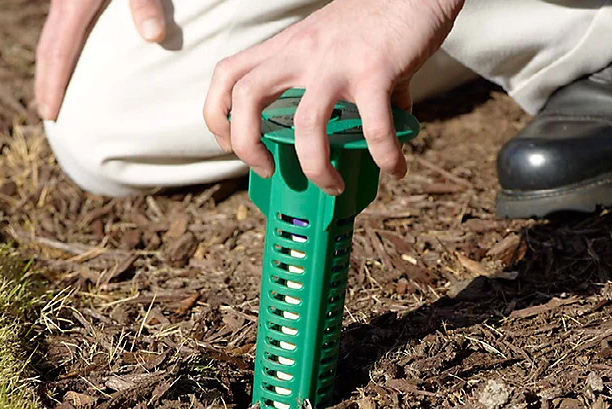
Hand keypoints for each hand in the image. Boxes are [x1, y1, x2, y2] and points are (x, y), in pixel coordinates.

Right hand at [35, 0, 168, 120]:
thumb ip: (145, 5)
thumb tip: (154, 37)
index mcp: (74, 5)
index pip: (59, 53)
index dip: (52, 86)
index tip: (49, 114)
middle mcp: (64, 2)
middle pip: (47, 49)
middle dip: (45, 83)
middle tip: (47, 115)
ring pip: (51, 38)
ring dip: (50, 68)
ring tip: (55, 94)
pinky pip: (61, 29)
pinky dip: (61, 51)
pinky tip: (73, 60)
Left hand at [203, 0, 462, 194]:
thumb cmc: (376, 19)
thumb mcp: (335, 45)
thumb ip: (338, 87)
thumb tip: (367, 132)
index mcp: (288, 47)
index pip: (228, 74)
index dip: (217, 114)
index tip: (230, 145)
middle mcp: (303, 53)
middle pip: (247, 96)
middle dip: (247, 145)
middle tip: (267, 169)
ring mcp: (336, 62)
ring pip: (306, 123)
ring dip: (315, 166)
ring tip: (332, 186)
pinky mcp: (375, 70)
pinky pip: (374, 125)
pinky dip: (383, 155)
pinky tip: (394, 168)